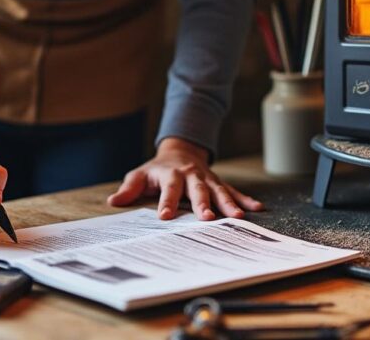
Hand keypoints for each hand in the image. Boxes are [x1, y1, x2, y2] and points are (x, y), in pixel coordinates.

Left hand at [107, 138, 263, 219]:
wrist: (180, 151)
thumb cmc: (157, 170)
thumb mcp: (139, 175)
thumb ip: (129, 189)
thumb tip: (113, 201)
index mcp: (171, 174)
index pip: (169, 189)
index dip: (167, 202)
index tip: (165, 217)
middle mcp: (192, 176)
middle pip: (198, 190)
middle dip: (203, 204)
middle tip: (207, 218)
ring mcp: (208, 179)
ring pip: (220, 191)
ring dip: (229, 204)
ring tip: (238, 217)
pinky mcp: (219, 183)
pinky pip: (234, 191)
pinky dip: (245, 199)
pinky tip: (257, 209)